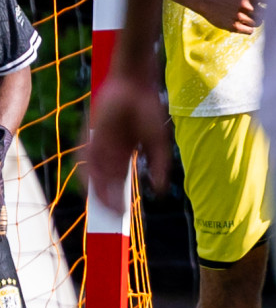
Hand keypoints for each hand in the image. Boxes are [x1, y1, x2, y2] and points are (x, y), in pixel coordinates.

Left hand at [86, 73, 170, 212]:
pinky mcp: (91, 139)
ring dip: (99, 195)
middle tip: (115, 219)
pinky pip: (85, 163)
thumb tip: (160, 191)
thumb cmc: (149, 111)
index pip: (120, 182)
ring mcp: (100, 146)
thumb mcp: (159, 143)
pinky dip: (88, 179)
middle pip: (106, 183)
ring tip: (106, 210)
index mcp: (125, 154)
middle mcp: (110, 153)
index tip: (125, 215)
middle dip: (110, 202)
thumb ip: (159, 166)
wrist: (134, 88)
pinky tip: (95, 192)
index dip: (121, 198)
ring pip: (95, 177)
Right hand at [197, 0, 266, 33]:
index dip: (273, 3)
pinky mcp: (233, 26)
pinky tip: (241, 22)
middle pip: (265, 13)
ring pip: (258, 23)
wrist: (207, 0)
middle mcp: (244, 4)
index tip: (272, 4)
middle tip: (252, 10)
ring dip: (254, 20)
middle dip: (261, 13)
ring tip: (244, 15)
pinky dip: (248, 28)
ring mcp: (238, 16)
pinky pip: (250, 31)